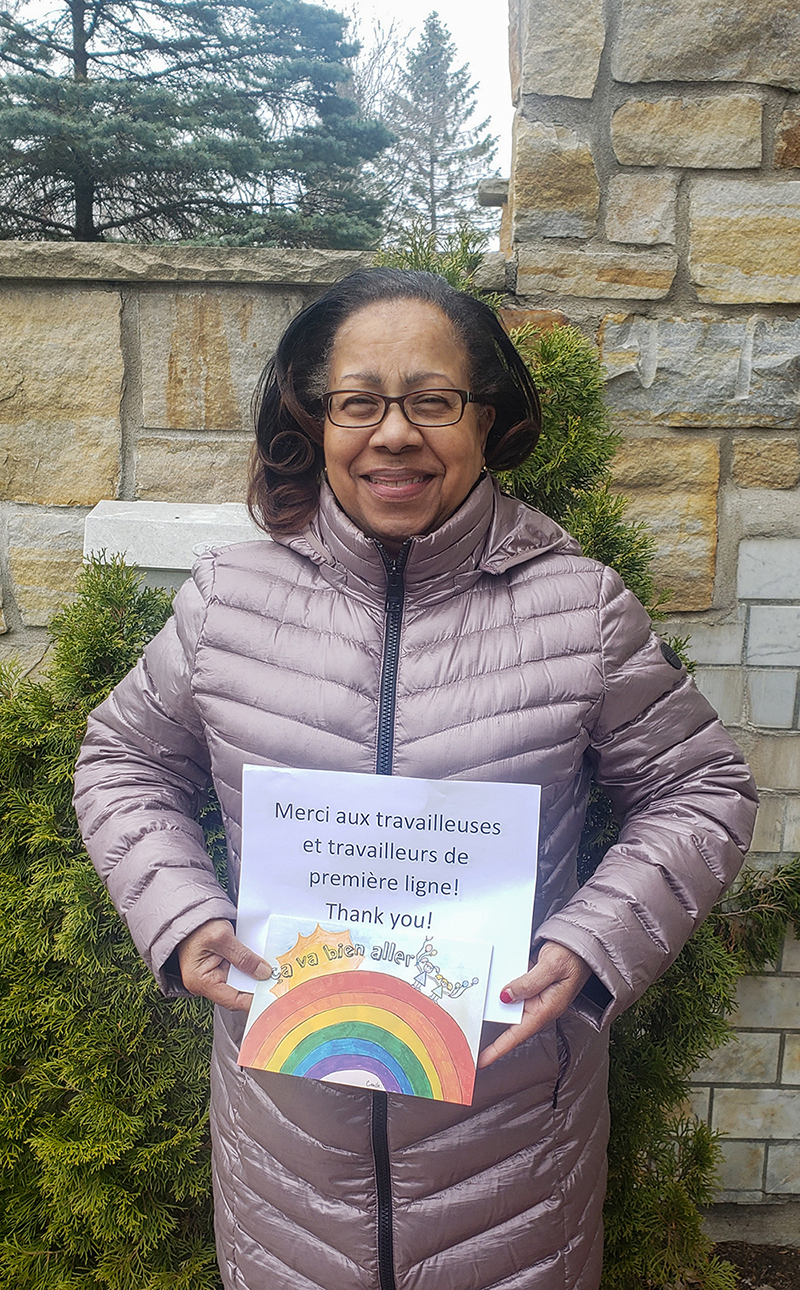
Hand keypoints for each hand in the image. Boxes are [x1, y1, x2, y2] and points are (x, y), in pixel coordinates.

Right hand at [177, 918, 272, 1010]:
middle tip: (276, 980)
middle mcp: (206, 984)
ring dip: (253, 974)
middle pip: (238, 991)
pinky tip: (260, 961)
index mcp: (201, 982)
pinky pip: (237, 970)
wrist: (187, 914)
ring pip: (239, 980)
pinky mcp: (218, 967)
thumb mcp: (222, 938)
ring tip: (271, 969)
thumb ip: (243, 957)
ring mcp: (212, 976)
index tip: (271, 994)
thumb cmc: (196, 926)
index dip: (254, 999)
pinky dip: (248, 966)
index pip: (233, 1000)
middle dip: (256, 985)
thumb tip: (263, 972)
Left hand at [477, 942, 591, 1068]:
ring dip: (495, 1004)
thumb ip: (528, 982)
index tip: (482, 1060)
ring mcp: (536, 995)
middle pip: (510, 1021)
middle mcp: (540, 1005)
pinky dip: (503, 987)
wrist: (583, 943)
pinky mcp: (532, 984)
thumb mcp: (551, 966)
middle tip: (469, 1031)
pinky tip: (493, 981)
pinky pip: (514, 990)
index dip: (499, 1049)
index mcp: (547, 1008)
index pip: (518, 1034)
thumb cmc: (573, 956)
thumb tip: (505, 995)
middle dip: (491, 1026)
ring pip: (510, 1004)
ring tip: (476, 1005)